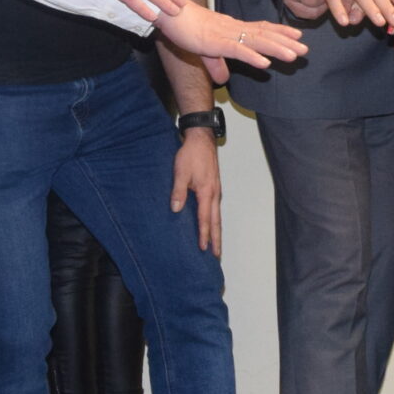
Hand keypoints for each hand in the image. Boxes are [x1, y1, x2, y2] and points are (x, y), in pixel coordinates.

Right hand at [156, 2, 306, 79]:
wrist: (168, 13)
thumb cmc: (185, 26)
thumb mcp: (204, 50)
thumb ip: (216, 64)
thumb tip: (223, 79)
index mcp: (232, 28)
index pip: (261, 28)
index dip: (280, 32)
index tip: (298, 35)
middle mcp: (233, 28)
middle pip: (264, 36)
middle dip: (286, 43)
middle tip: (305, 49)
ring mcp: (226, 35)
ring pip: (256, 42)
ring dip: (276, 49)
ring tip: (294, 56)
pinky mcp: (215, 43)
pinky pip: (237, 50)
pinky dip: (252, 57)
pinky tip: (265, 64)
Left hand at [173, 129, 221, 253]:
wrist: (201, 138)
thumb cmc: (191, 154)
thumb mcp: (180, 172)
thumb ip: (178, 191)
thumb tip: (176, 209)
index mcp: (206, 192)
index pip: (205, 219)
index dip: (203, 235)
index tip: (203, 249)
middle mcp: (214, 194)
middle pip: (216, 221)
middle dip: (216, 239)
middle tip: (217, 254)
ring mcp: (216, 190)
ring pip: (217, 215)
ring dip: (217, 230)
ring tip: (216, 243)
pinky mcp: (214, 186)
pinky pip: (215, 208)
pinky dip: (215, 219)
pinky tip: (211, 222)